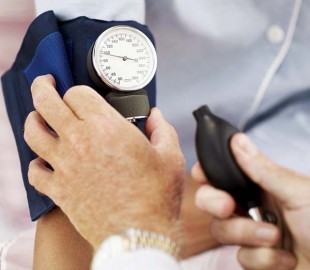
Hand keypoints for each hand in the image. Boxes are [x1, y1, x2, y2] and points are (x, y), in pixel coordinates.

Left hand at [24, 75, 185, 248]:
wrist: (139, 234)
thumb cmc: (157, 196)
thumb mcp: (170, 156)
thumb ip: (162, 129)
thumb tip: (155, 115)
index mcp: (107, 128)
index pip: (77, 93)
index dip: (79, 90)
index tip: (82, 94)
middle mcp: (80, 142)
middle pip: (45, 103)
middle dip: (42, 87)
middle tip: (44, 83)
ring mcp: (64, 166)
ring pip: (32, 133)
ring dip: (33, 120)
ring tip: (38, 117)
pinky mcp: (59, 190)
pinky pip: (34, 172)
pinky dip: (36, 163)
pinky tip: (44, 162)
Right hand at [192, 133, 309, 269]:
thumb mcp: (298, 192)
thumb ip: (263, 170)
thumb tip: (238, 140)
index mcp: (262, 184)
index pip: (224, 172)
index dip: (208, 171)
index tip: (201, 174)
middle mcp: (252, 206)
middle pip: (211, 200)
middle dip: (214, 203)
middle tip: (227, 207)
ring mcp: (252, 233)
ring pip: (221, 230)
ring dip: (248, 235)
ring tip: (277, 238)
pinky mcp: (256, 258)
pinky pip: (241, 258)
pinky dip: (264, 260)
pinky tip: (286, 259)